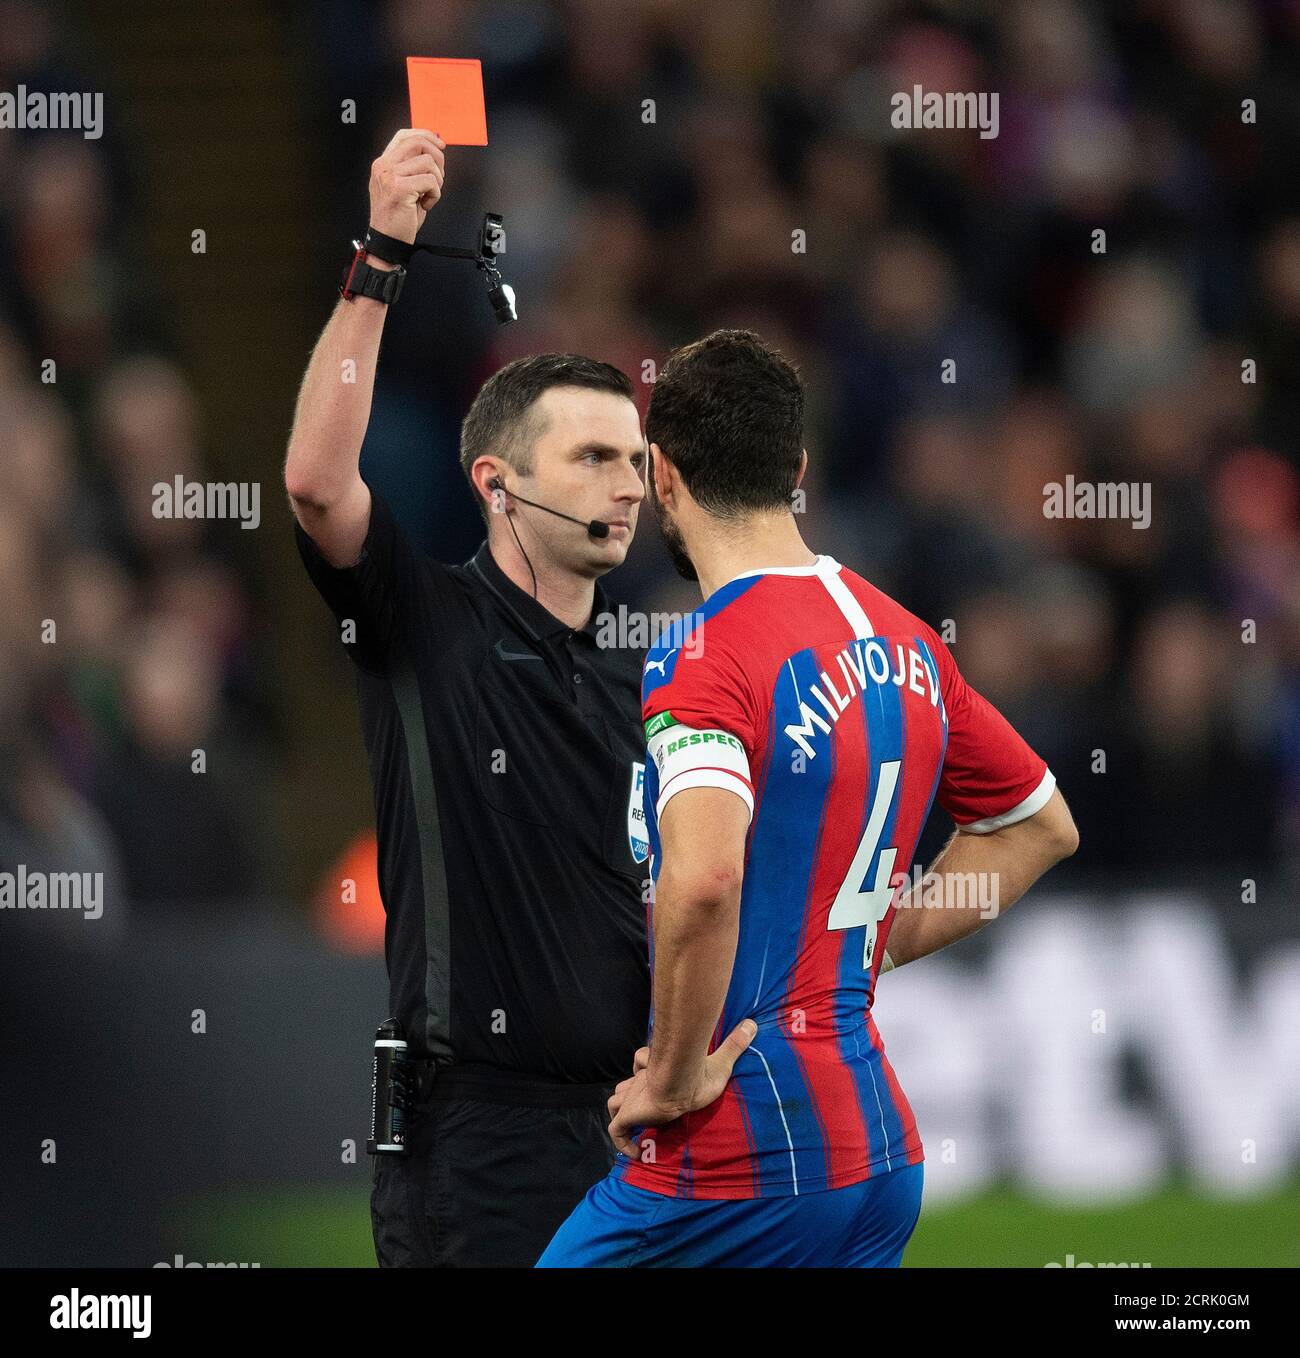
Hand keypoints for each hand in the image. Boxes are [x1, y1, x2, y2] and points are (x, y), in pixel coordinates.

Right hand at [368, 128, 445, 244]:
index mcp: (383, 163)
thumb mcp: (402, 186)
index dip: (425, 135)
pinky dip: (435, 194)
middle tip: (439, 177)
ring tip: (428, 195)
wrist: (388, 240)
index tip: (439, 144)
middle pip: (418, 143)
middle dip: (438, 158)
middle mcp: (384, 166)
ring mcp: (390, 176)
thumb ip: (412, 167)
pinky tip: (426, 204)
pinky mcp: (400, 188)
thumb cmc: (397, 217)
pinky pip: (430, 181)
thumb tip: (433, 149)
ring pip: (428, 162)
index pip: (404, 135)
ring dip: (437, 181)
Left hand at [607, 1019, 756, 1158]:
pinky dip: (623, 1142)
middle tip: (643, 1108)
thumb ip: (734, 1045)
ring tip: (637, 1125)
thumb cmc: (699, 1075)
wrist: (680, 1082)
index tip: (651, 1082)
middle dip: (630, 1095)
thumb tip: (752, 1024)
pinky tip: (636, 1152)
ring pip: (616, 1102)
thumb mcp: (721, 1063)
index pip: (642, 1064)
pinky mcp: (629, 1114)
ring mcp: (633, 1098)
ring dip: (623, 1113)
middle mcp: (643, 1083)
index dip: (643, 1069)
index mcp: (659, 1071)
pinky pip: (617, 1131)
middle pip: (625, 1085)